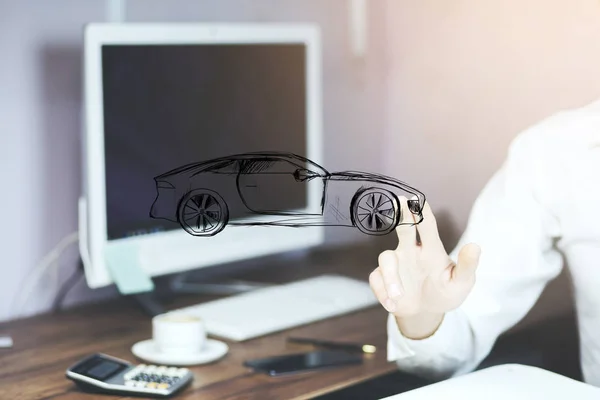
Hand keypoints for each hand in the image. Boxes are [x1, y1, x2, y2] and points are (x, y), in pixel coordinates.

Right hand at [369, 198, 480, 338]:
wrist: (426, 312)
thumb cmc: (445, 292)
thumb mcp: (461, 283)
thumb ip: (467, 266)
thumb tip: (475, 246)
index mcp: (431, 250)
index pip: (427, 227)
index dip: (422, 213)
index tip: (418, 200)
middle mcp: (411, 252)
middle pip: (404, 229)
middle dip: (402, 214)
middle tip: (401, 201)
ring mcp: (396, 265)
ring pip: (386, 259)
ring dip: (391, 278)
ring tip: (399, 296)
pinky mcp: (383, 279)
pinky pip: (377, 281)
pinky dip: (383, 293)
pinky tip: (394, 304)